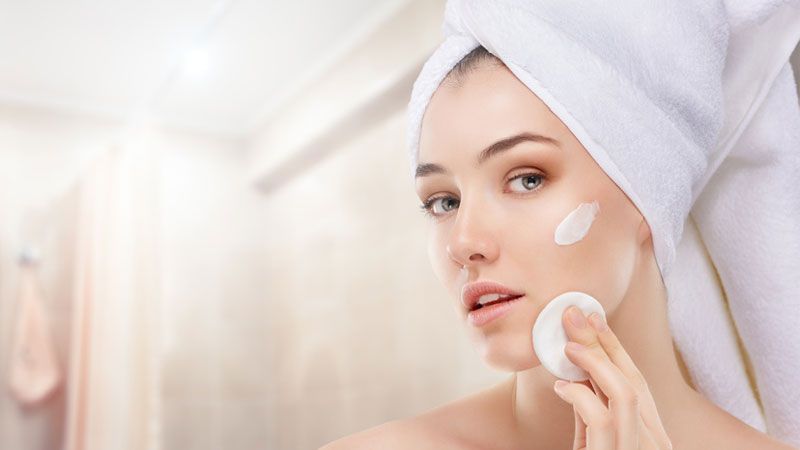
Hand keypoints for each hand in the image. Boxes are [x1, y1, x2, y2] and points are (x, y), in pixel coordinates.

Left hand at [553, 306, 672, 449]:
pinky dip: (580, 397)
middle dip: (603, 344)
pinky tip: (562, 387)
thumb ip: (591, 413)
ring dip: (595, 362)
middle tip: (575, 316)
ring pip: (625, 395)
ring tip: (569, 347)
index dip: (616, 348)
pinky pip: (602, 419)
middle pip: (633, 382)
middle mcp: (653, 445)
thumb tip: (577, 377)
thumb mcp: (594, 442)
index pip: (638, 384)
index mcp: (650, 437)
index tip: (595, 319)